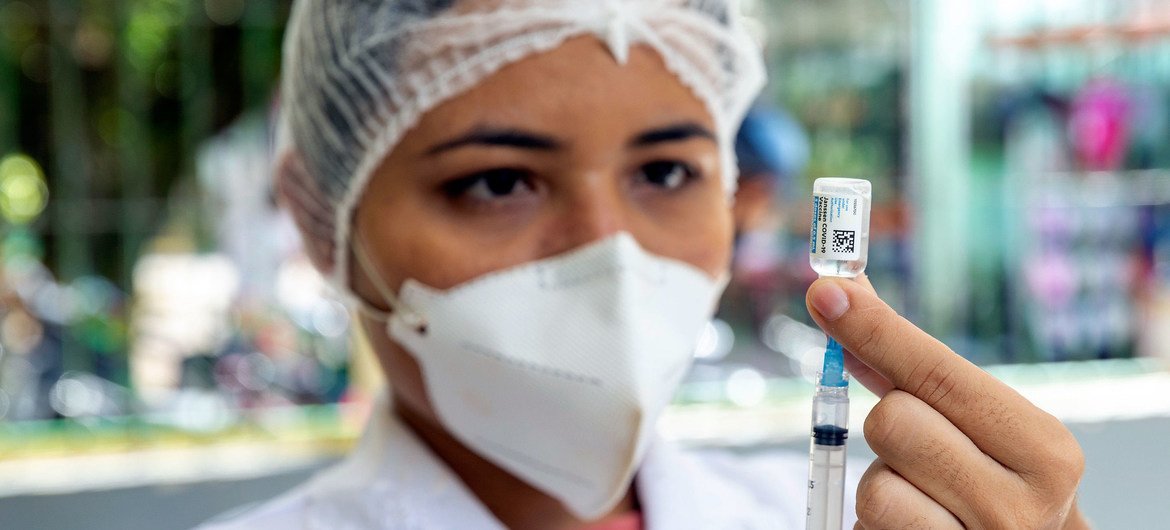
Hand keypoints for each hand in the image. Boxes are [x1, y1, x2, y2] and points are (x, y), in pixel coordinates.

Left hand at [806, 275, 1089, 528]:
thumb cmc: (989, 481)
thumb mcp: (977, 425)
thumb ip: (915, 364)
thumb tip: (846, 292)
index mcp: (1045, 450)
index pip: (940, 374)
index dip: (875, 330)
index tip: (828, 292)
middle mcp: (1023, 505)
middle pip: (894, 421)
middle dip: (889, 425)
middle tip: (921, 449)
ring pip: (875, 482)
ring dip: (880, 480)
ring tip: (919, 495)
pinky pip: (869, 522)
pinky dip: (873, 519)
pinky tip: (909, 523)